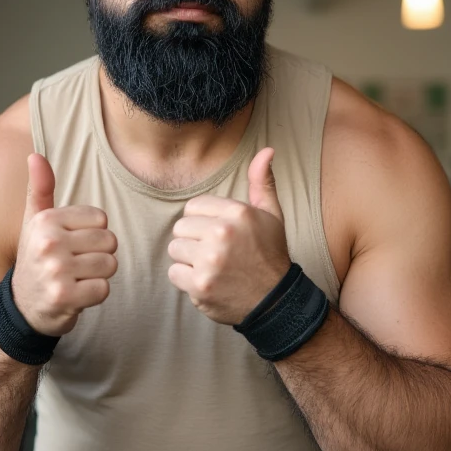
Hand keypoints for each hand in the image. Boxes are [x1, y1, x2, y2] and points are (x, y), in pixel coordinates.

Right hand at [11, 153, 117, 336]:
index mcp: (46, 220)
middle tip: (76, 265)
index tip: (72, 245)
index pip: (101, 219)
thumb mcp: (35, 222)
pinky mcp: (64, 297)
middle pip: (109, 241)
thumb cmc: (36, 259)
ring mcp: (55, 271)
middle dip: (99, 255)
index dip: (93, 234)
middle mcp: (48, 243)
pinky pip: (104, 289)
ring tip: (76, 279)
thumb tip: (35, 155)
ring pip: (110, 265)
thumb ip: (40, 189)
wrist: (23, 307)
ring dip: (98, 276)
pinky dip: (95, 295)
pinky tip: (76, 295)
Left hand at [167, 147, 290, 324]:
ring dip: (189, 260)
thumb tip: (267, 150)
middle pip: (181, 228)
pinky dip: (187, 280)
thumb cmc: (270, 254)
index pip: (193, 207)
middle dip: (194, 240)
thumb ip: (262, 181)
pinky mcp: (200, 286)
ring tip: (211, 266)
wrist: (275, 301)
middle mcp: (222, 234)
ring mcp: (209, 261)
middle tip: (216, 252)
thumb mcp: (271, 214)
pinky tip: (207, 281)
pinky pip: (174, 273)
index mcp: (237, 212)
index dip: (204, 221)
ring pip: (175, 250)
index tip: (219, 234)